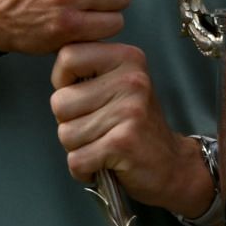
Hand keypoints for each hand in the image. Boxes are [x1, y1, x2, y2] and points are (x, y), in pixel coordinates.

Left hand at [49, 42, 207, 214]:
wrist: (172, 164)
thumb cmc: (135, 126)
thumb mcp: (118, 84)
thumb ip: (88, 70)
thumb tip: (53, 63)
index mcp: (128, 58)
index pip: (67, 56)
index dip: (63, 82)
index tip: (84, 97)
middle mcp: (131, 80)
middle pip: (60, 101)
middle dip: (70, 122)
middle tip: (99, 128)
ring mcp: (129, 111)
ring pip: (65, 133)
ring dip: (78, 148)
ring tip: (104, 144)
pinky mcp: (123, 143)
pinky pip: (76, 160)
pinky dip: (84, 170)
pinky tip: (105, 163)